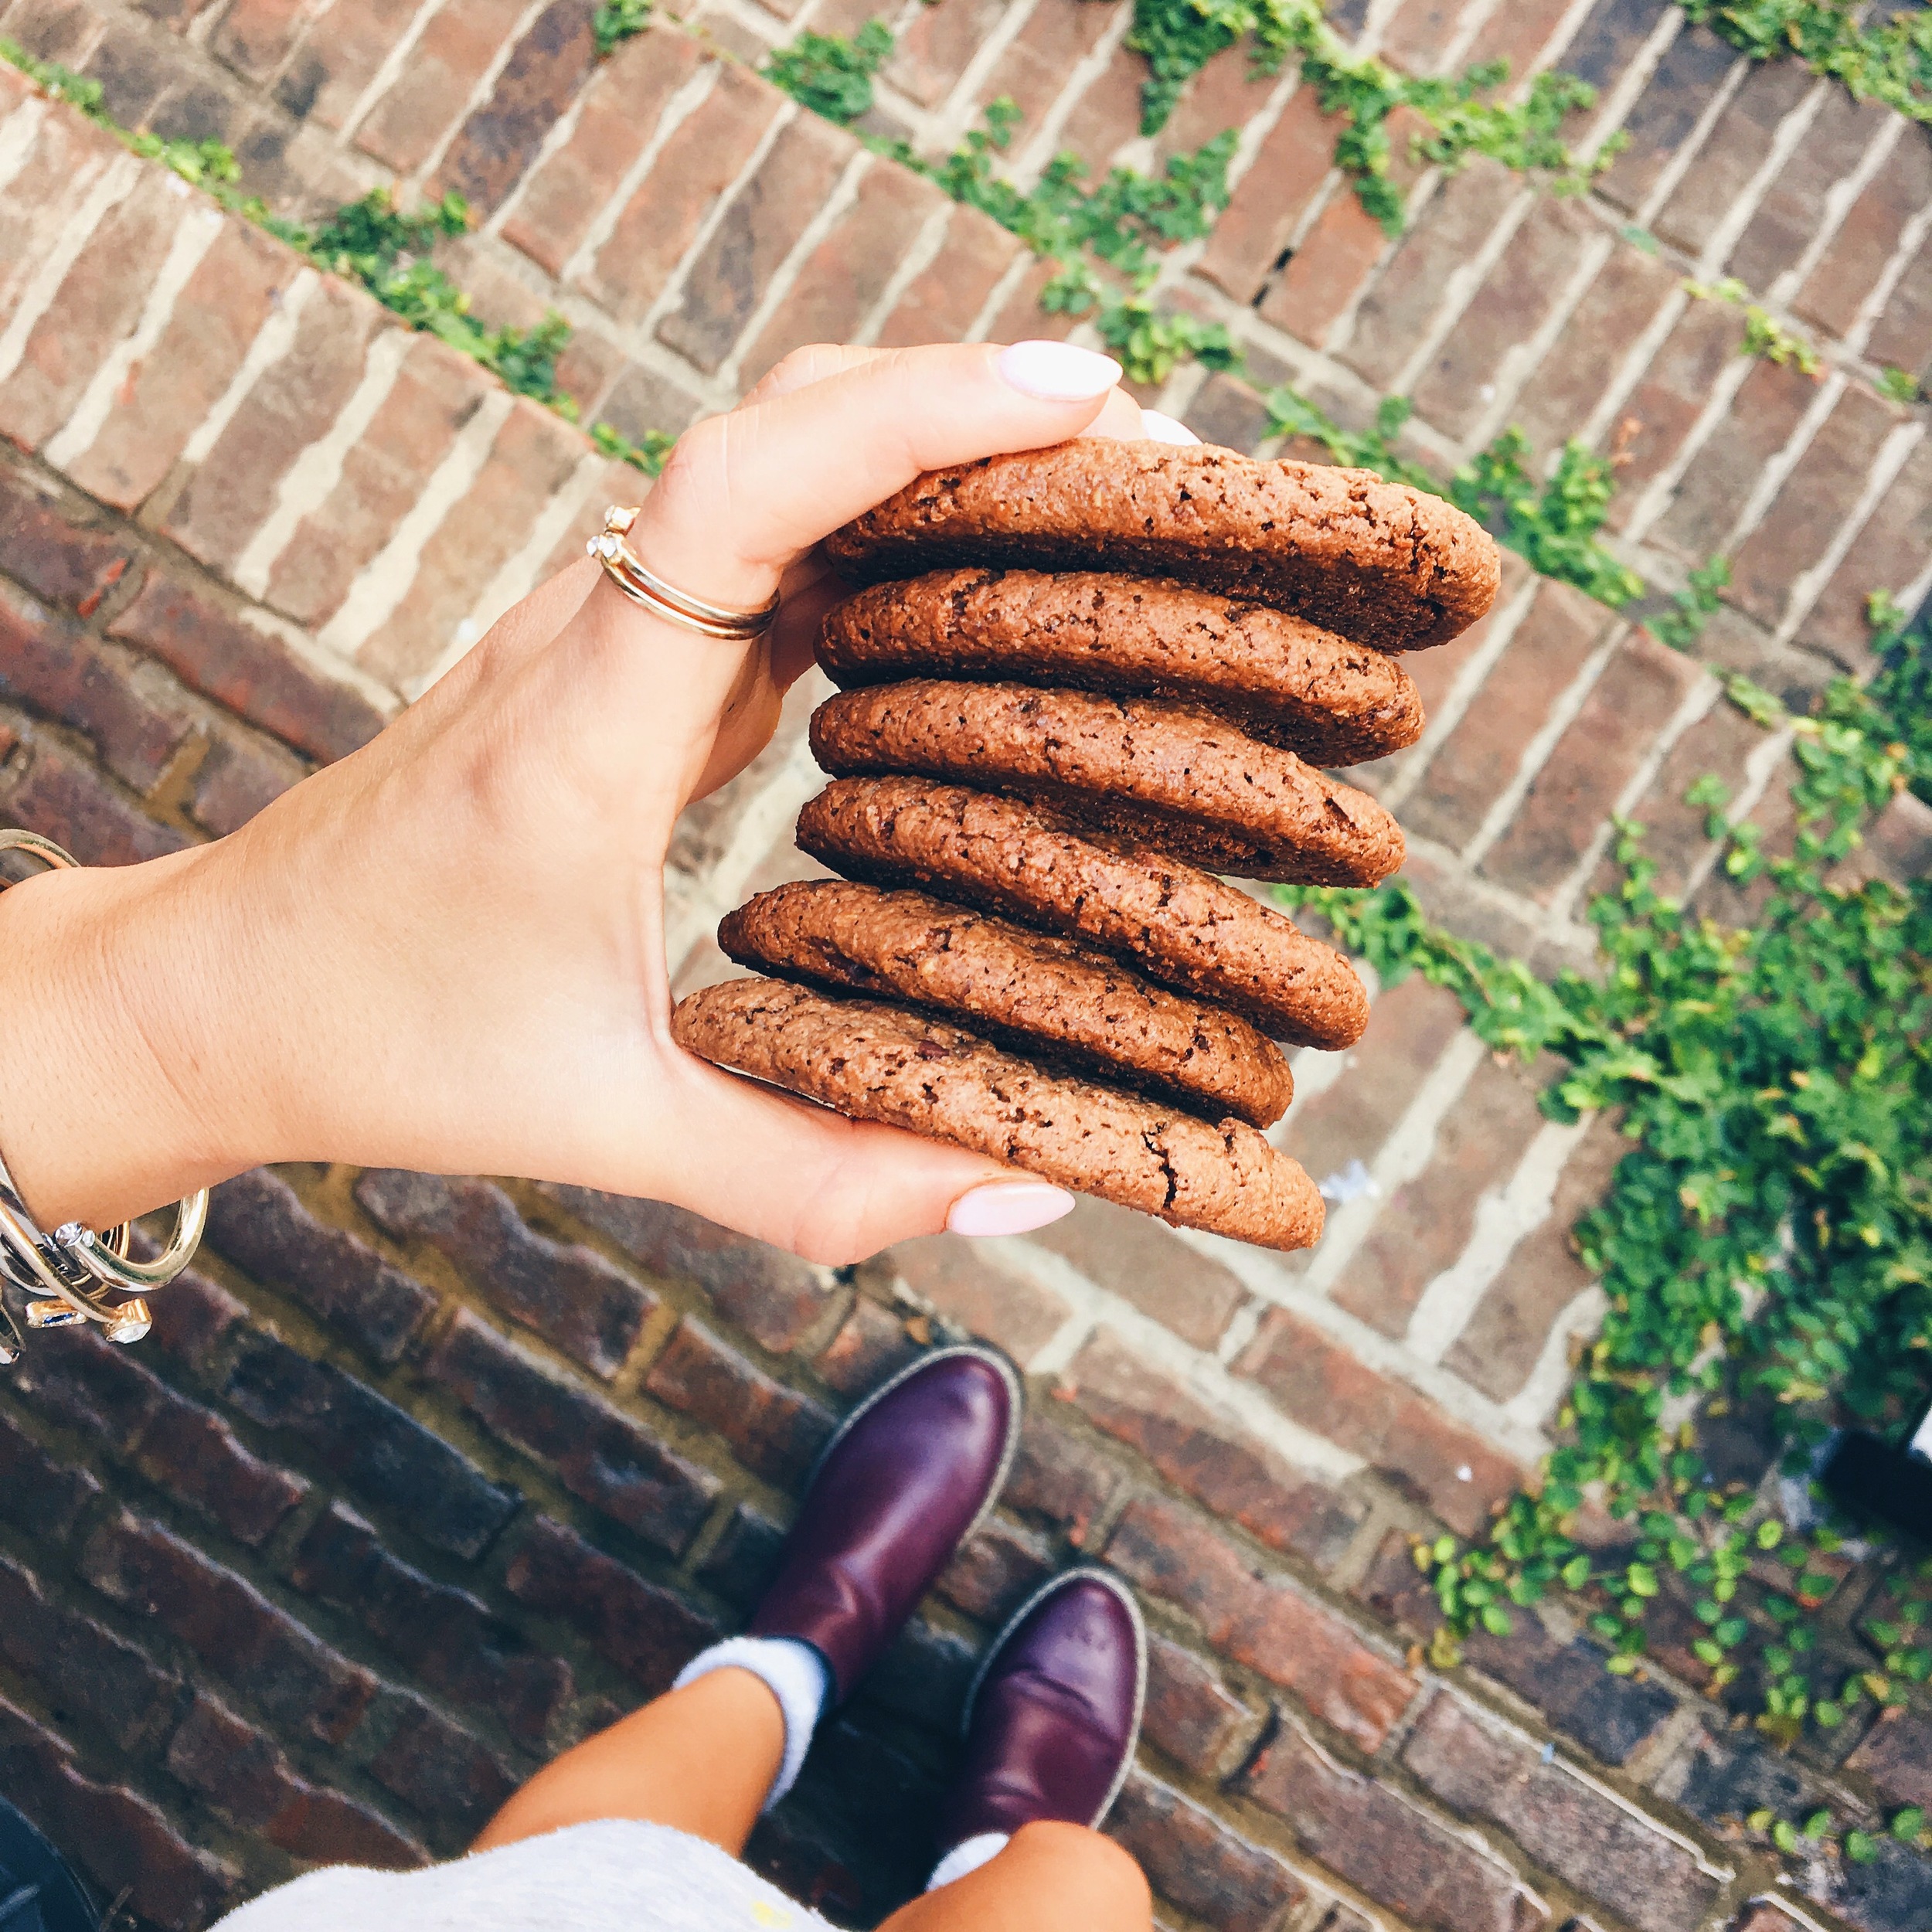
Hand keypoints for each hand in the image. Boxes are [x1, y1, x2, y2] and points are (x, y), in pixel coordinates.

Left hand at [0, 342, 1196, 1263]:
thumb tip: (1021, 1196)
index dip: (908, 411)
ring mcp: (609, 634)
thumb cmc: (395, 1046)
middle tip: (1165, 458)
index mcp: (583, 730)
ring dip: (944, 448)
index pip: (737, 491)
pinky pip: (775, 548)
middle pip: (788, 427)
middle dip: (978, 404)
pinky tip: (997, 578)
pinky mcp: (629, 662)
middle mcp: (594, 639)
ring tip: (1118, 496)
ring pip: (785, 467)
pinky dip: (895, 525)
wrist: (228, 989)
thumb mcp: (616, 1131)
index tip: (1073, 387)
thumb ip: (816, 1182)